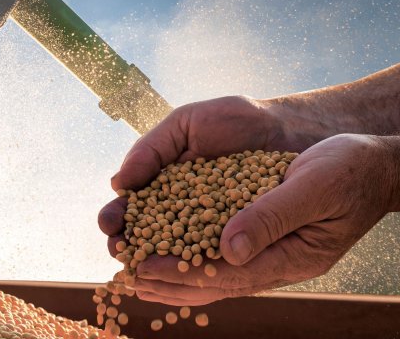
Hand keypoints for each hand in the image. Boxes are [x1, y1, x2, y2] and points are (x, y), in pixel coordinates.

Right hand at [98, 96, 300, 256]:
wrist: (290, 128)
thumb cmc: (236, 121)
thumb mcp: (186, 124)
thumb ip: (151, 149)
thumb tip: (117, 183)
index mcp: (162, 183)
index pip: (132, 206)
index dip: (116, 217)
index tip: (109, 224)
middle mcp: (181, 210)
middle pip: (147, 236)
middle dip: (130, 247)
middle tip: (122, 253)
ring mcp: (209, 229)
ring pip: (177, 254)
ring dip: (158, 266)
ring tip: (144, 273)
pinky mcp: (238, 241)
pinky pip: (215, 260)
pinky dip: (198, 272)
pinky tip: (185, 278)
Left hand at [131, 133, 398, 305]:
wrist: (374, 162)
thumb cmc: (350, 169)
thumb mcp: (316, 184)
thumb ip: (273, 216)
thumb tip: (228, 249)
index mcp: (293, 255)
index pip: (227, 275)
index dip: (183, 272)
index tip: (143, 267)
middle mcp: (278, 261)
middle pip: (214, 281)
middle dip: (168, 279)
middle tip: (125, 274)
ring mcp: (272, 252)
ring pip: (215, 273)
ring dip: (174, 273)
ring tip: (134, 270)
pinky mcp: (265, 236)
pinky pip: (221, 255)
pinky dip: (190, 256)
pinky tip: (166, 249)